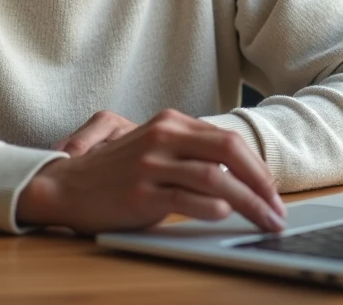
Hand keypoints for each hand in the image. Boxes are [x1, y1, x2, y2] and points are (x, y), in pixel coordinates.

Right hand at [19, 109, 285, 234]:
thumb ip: (188, 149)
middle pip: (229, 150)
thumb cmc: (112, 171)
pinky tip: (227, 215)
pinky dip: (214, 207)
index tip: (272, 191)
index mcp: (169, 122)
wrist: (65, 186)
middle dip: (262, 182)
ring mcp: (151, 164)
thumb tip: (233, 168)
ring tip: (265, 220)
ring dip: (249, 201)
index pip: (228, 140)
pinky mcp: (141, 193)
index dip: (257, 167)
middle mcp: (163, 137)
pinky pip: (187, 199)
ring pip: (216, 177)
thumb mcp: (151, 145)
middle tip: (278, 208)